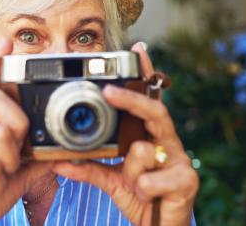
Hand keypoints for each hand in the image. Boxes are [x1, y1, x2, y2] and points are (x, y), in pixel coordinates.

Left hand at [53, 42, 198, 225]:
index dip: (145, 74)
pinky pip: (151, 179)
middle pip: (154, 109)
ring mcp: (178, 159)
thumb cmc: (140, 196)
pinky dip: (140, 188)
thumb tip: (59, 162)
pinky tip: (144, 195)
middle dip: (131, 100)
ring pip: (145, 149)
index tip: (137, 49)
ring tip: (133, 184)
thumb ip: (88, 169)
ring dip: (130, 170)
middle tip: (108, 92)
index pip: (148, 99)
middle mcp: (165, 142)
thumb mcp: (110, 179)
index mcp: (148, 136)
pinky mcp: (186, 180)